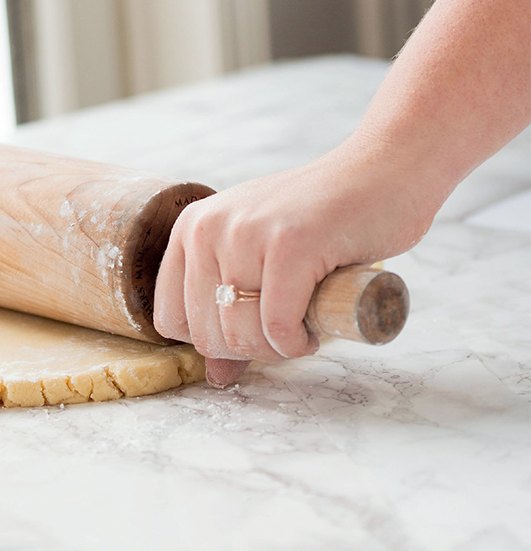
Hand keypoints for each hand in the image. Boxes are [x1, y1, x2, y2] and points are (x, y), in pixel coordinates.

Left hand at [153, 139, 438, 386]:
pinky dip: (298, 343)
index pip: (171, 318)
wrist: (380, 173)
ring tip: (302, 326)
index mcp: (190, 229)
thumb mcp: (258, 258)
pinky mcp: (290, 245)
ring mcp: (246, 233)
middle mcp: (207, 227)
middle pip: (206, 334)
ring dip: (276, 350)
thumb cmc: (319, 221)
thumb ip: (230, 311)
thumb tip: (216, 377)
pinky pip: (278, 327)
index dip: (212, 342)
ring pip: (239, 335)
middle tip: (285, 332)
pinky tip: (315, 328)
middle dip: (250, 350)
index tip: (250, 332)